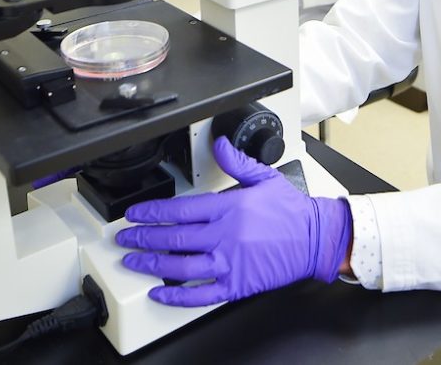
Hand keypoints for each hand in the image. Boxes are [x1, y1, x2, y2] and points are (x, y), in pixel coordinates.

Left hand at [115, 136, 351, 306]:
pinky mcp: (236, 284)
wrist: (315, 238)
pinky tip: (160, 293)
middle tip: (125, 238)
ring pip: (179, 266)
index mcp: (230, 207)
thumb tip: (219, 145)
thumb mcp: (265, 178)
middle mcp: (225, 235)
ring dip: (151, 264)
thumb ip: (237, 162)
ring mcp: (229, 262)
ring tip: (133, 261)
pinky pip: (199, 293)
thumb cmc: (293, 211)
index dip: (152, 212)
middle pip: (173, 238)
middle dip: (143, 238)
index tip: (136, 214)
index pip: (181, 209)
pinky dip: (176, 296)